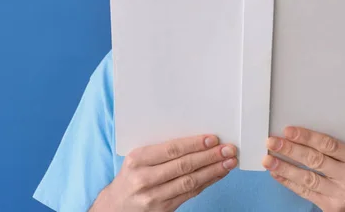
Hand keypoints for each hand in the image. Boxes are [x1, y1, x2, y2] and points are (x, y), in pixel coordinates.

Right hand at [91, 134, 236, 210]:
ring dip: (213, 171)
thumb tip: (196, 139)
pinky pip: (190, 194)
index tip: (213, 139)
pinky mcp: (163, 210)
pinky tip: (218, 174)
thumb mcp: (137, 158)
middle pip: (183, 166)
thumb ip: (161, 150)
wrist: (115, 206)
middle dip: (209, 156)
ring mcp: (153, 197)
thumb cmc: (131, 175)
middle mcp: (144, 178)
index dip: (194, 144)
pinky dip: (207, 183)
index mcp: (137, 159)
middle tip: (229, 149)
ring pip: (189, 182)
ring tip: (229, 162)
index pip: (171, 150)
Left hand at [262, 127, 344, 211]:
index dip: (306, 136)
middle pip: (315, 160)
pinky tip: (277, 174)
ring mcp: (340, 194)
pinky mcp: (331, 208)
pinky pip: (306, 192)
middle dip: (290, 150)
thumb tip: (303, 136)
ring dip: (285, 168)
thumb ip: (338, 150)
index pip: (328, 144)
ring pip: (307, 178)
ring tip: (268, 159)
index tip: (287, 130)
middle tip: (272, 142)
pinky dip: (289, 182)